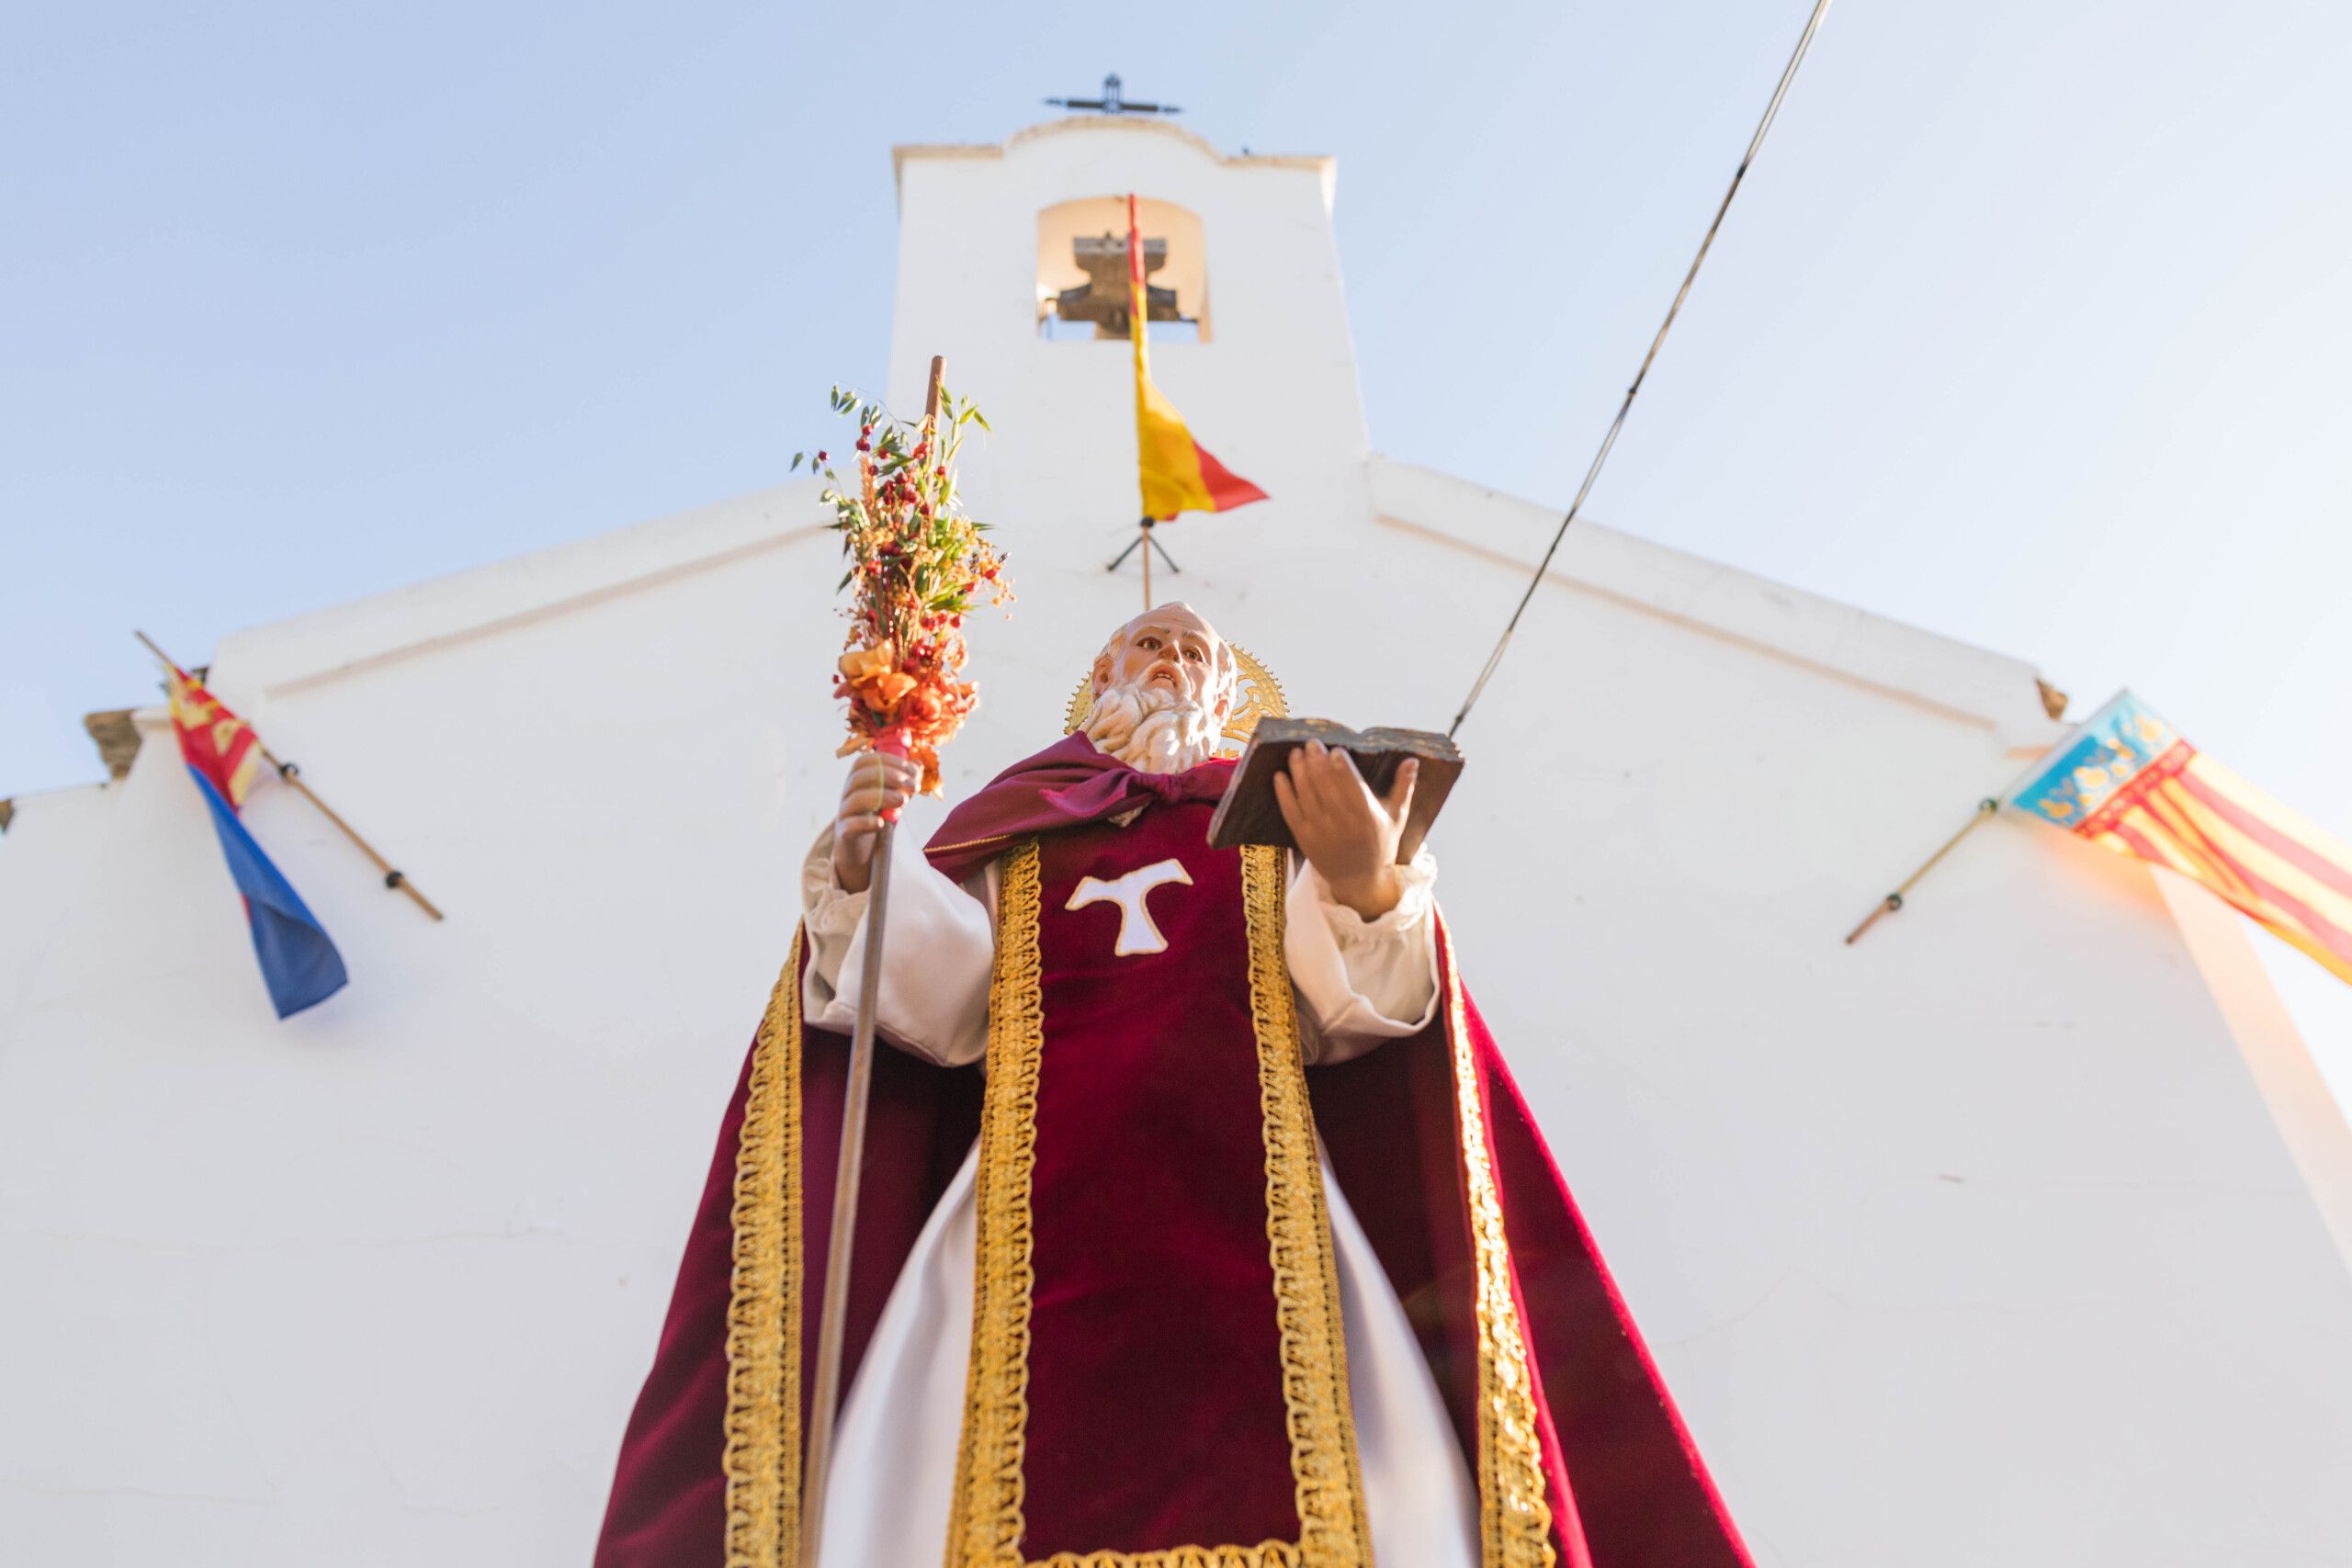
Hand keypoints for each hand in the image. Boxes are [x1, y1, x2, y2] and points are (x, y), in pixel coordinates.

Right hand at [831, 750, 920, 893]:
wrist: (860, 848)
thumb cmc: (877, 816)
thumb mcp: (893, 797)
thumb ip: (905, 782)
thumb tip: (919, 764)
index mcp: (859, 779)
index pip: (868, 761)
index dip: (891, 761)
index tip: (914, 771)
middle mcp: (848, 793)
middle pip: (861, 776)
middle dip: (890, 776)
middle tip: (913, 785)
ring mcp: (845, 813)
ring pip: (856, 799)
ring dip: (882, 796)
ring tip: (903, 801)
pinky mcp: (845, 833)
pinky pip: (851, 825)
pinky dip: (866, 823)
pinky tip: (881, 823)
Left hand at [1271, 741, 1417, 918]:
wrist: (1360, 880)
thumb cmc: (1381, 845)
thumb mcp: (1397, 817)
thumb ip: (1404, 787)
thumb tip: (1412, 760)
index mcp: (1367, 816)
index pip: (1351, 785)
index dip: (1341, 766)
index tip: (1336, 750)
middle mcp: (1342, 823)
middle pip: (1325, 785)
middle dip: (1317, 761)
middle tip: (1312, 743)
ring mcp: (1320, 830)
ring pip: (1306, 794)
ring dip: (1299, 771)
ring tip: (1296, 752)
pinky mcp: (1304, 838)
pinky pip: (1290, 811)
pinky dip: (1284, 792)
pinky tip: (1280, 775)